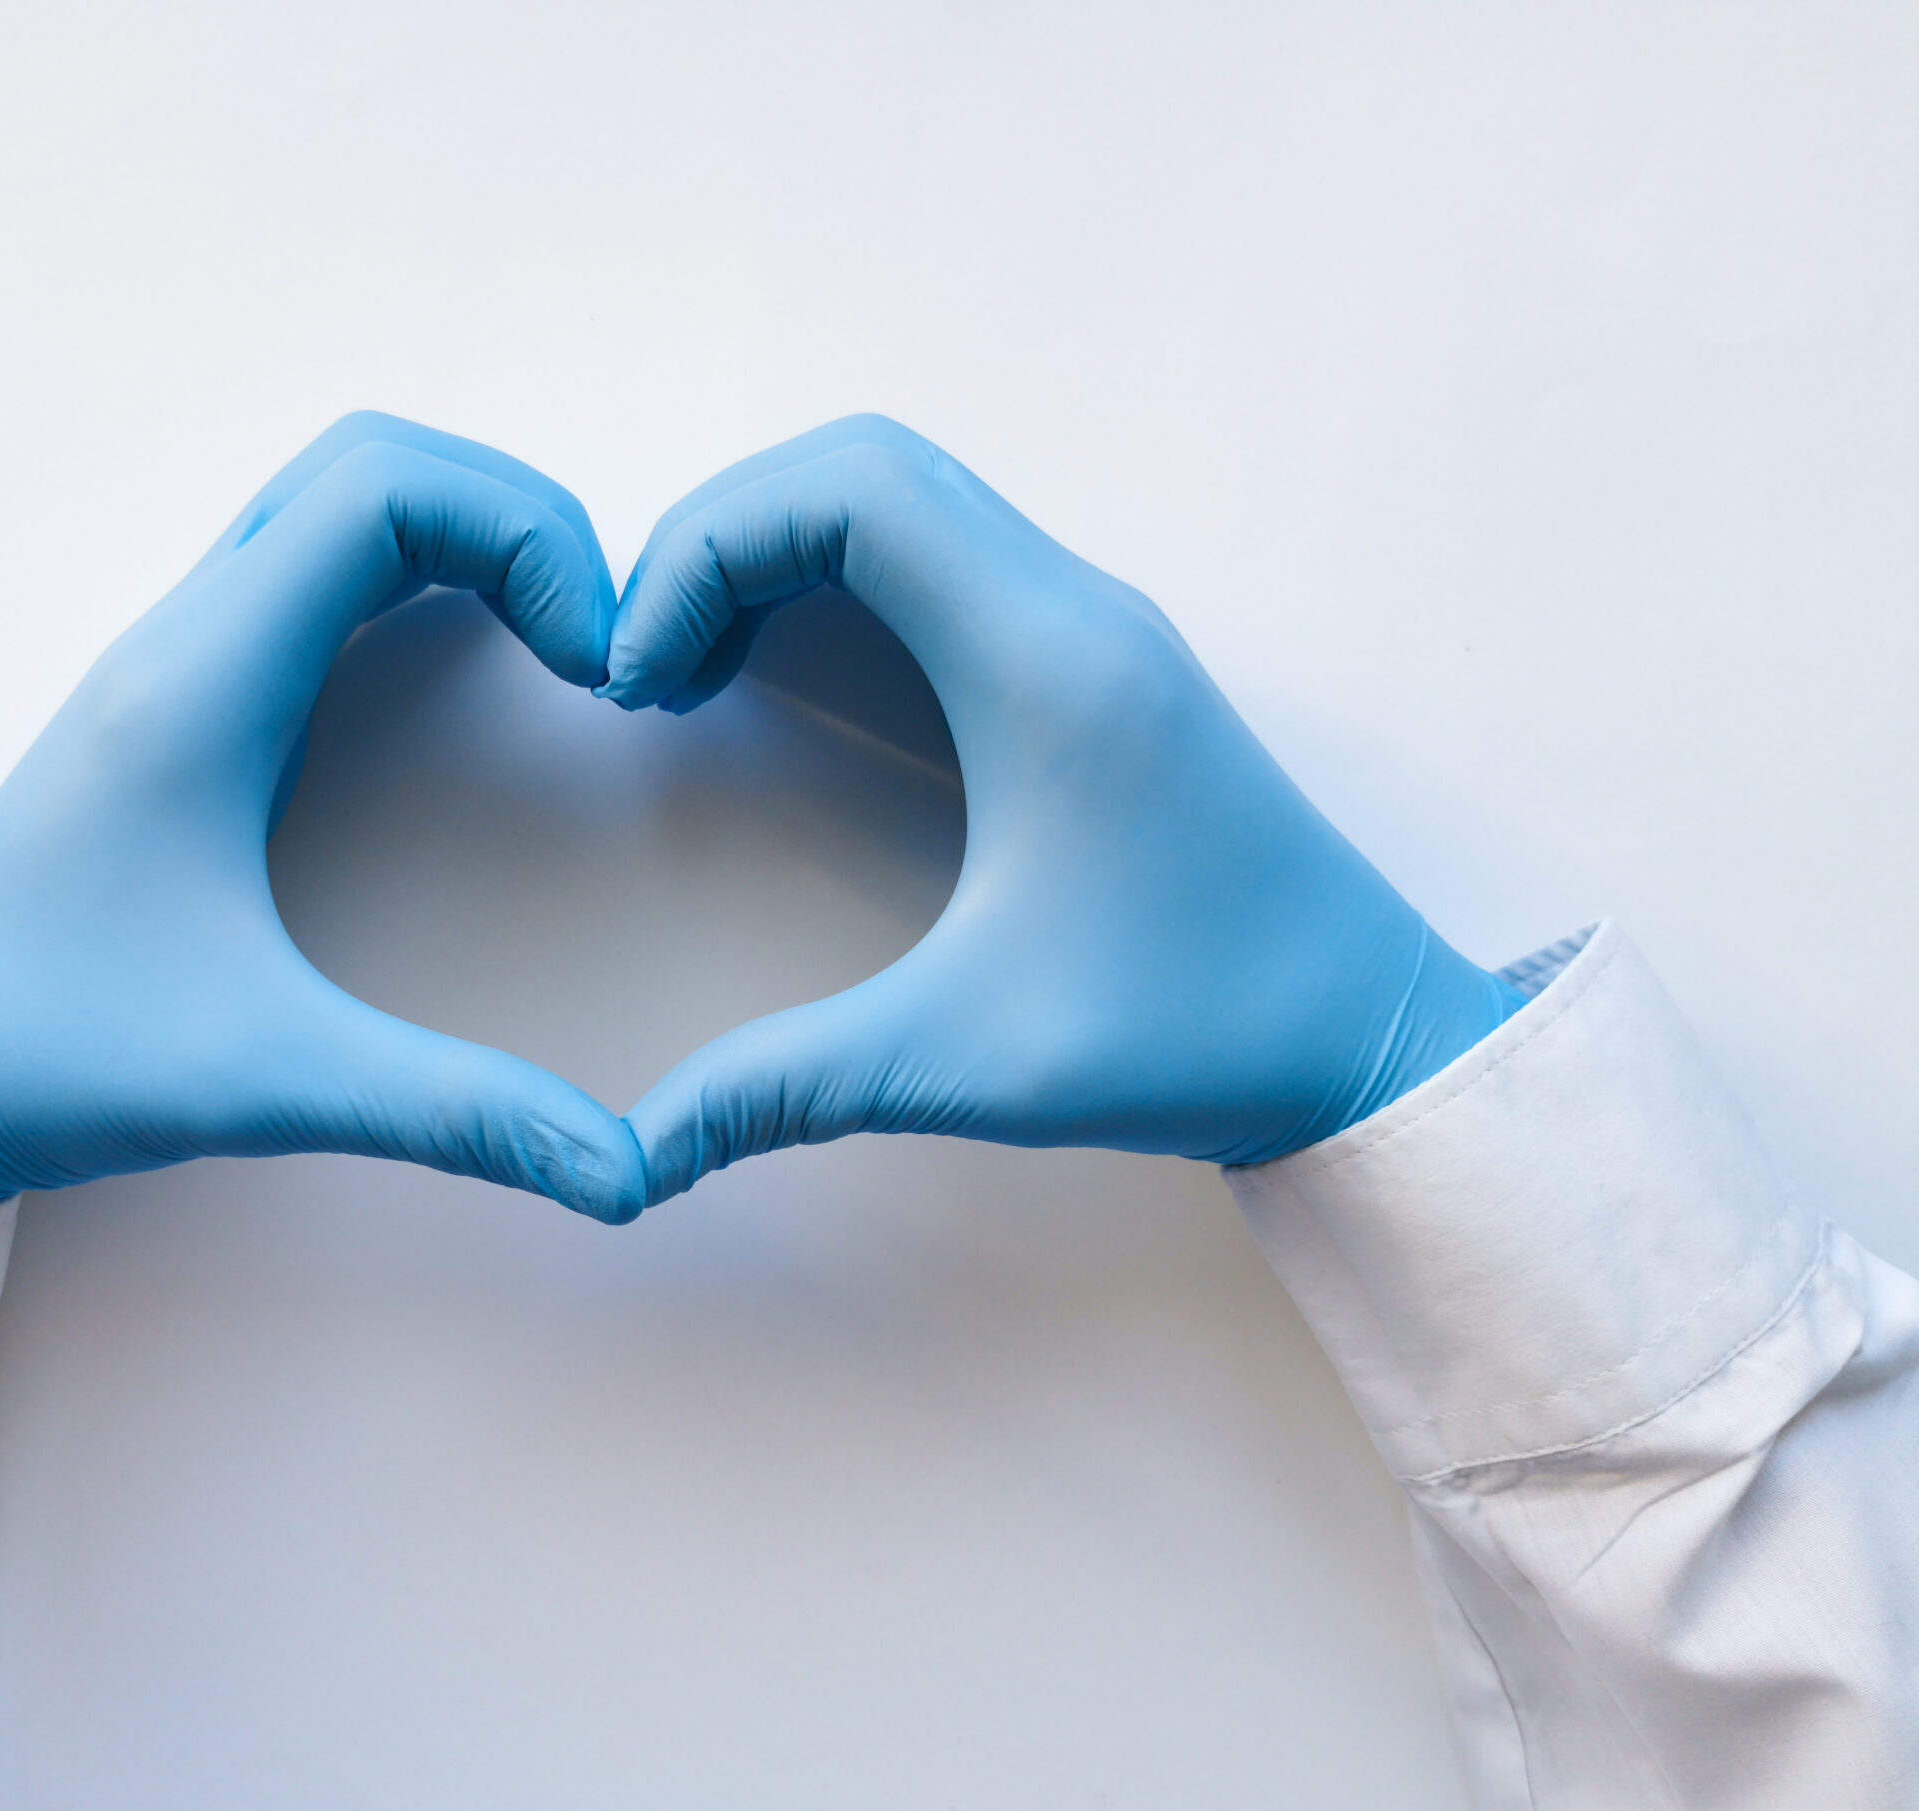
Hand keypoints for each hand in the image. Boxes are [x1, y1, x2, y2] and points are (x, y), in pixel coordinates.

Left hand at [0, 413, 645, 1222]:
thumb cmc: (44, 1057)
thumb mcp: (262, 1083)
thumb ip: (452, 1114)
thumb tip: (624, 1175)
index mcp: (204, 685)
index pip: (384, 491)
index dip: (527, 537)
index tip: (595, 665)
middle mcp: (185, 640)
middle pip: (371, 464)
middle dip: (516, 516)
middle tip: (595, 641)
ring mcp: (174, 662)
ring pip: (334, 504)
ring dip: (464, 537)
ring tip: (555, 644)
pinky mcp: (178, 707)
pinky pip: (309, 573)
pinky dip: (413, 576)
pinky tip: (466, 675)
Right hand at [604, 415, 1521, 1202]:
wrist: (1368, 1040)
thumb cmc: (1199, 1034)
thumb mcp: (971, 1061)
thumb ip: (787, 1088)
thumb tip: (633, 1156)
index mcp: (1044, 664)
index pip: (847, 489)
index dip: (703, 549)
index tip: (638, 679)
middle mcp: (1074, 606)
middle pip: (860, 464)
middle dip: (718, 538)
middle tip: (647, 668)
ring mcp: (1093, 622)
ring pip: (902, 496)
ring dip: (775, 552)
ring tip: (693, 674)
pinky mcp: (1097, 659)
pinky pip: (942, 553)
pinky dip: (837, 579)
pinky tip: (790, 685)